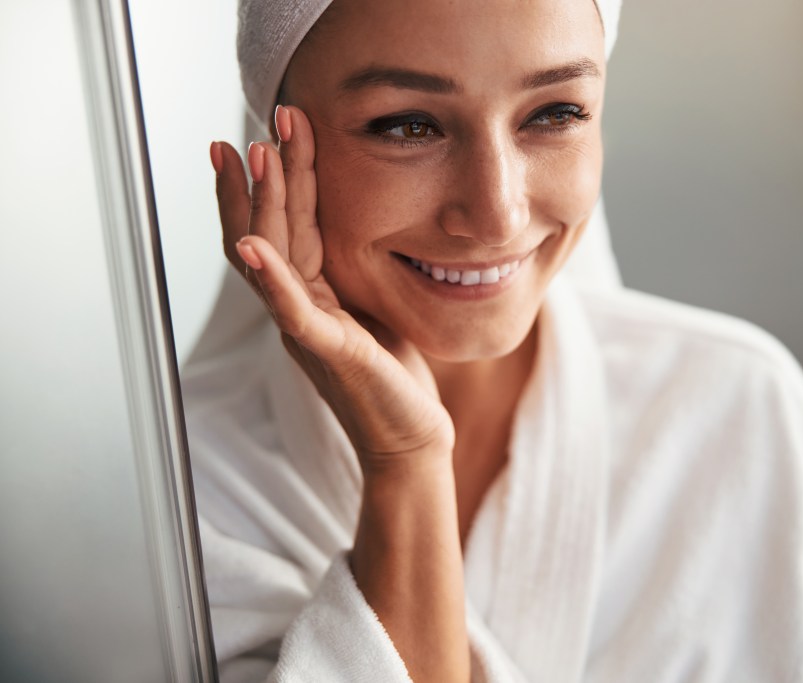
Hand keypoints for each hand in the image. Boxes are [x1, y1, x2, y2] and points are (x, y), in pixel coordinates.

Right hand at [210, 105, 454, 467]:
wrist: (408, 440)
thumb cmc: (393, 378)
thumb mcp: (373, 310)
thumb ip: (351, 277)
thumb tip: (355, 235)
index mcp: (312, 296)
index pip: (287, 227)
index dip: (278, 180)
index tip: (268, 134)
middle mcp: (299, 307)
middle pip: (269, 231)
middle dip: (262, 176)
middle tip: (261, 123)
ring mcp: (308, 329)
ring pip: (272, 259)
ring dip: (262, 204)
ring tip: (255, 154)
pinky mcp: (330, 352)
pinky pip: (293, 311)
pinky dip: (271, 278)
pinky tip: (254, 247)